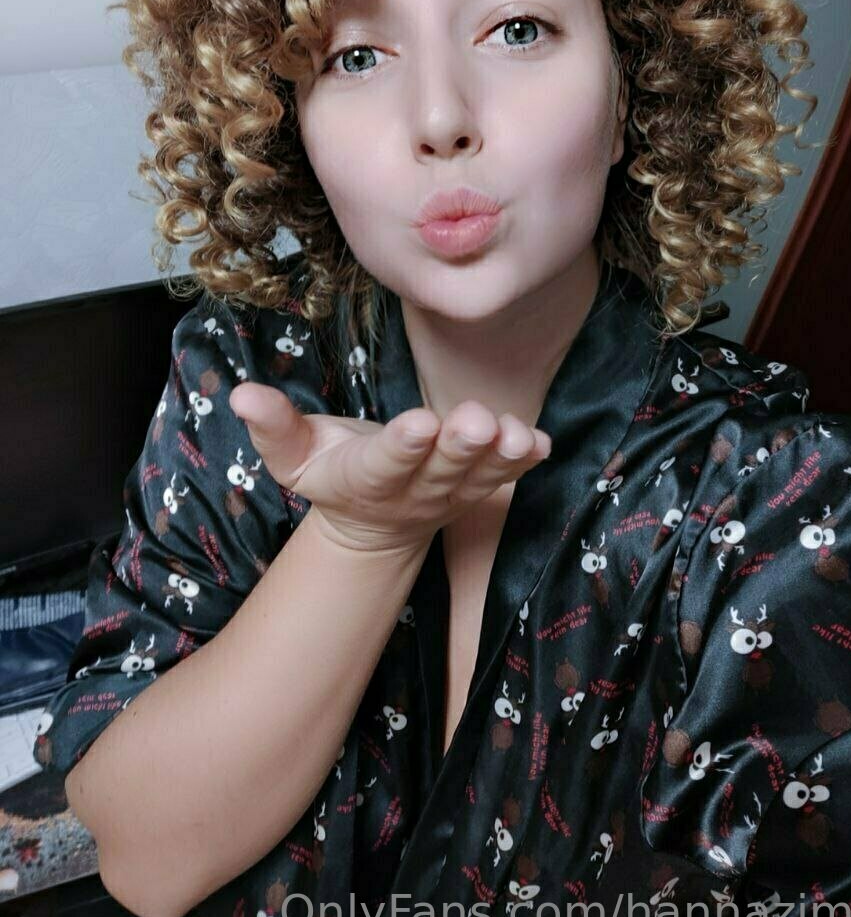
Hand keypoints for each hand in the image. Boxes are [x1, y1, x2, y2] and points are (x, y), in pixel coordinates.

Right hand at [228, 383, 550, 551]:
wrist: (373, 523)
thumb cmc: (332, 472)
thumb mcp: (294, 456)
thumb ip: (274, 426)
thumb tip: (243, 393)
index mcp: (368, 479)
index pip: (386, 464)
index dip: (403, 446)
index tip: (419, 423)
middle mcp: (417, 489)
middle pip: (442, 469)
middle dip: (460, 446)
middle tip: (474, 421)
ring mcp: (454, 491)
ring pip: (481, 475)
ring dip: (501, 456)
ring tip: (516, 434)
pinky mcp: (481, 485)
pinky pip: (507, 476)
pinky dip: (525, 463)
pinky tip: (540, 444)